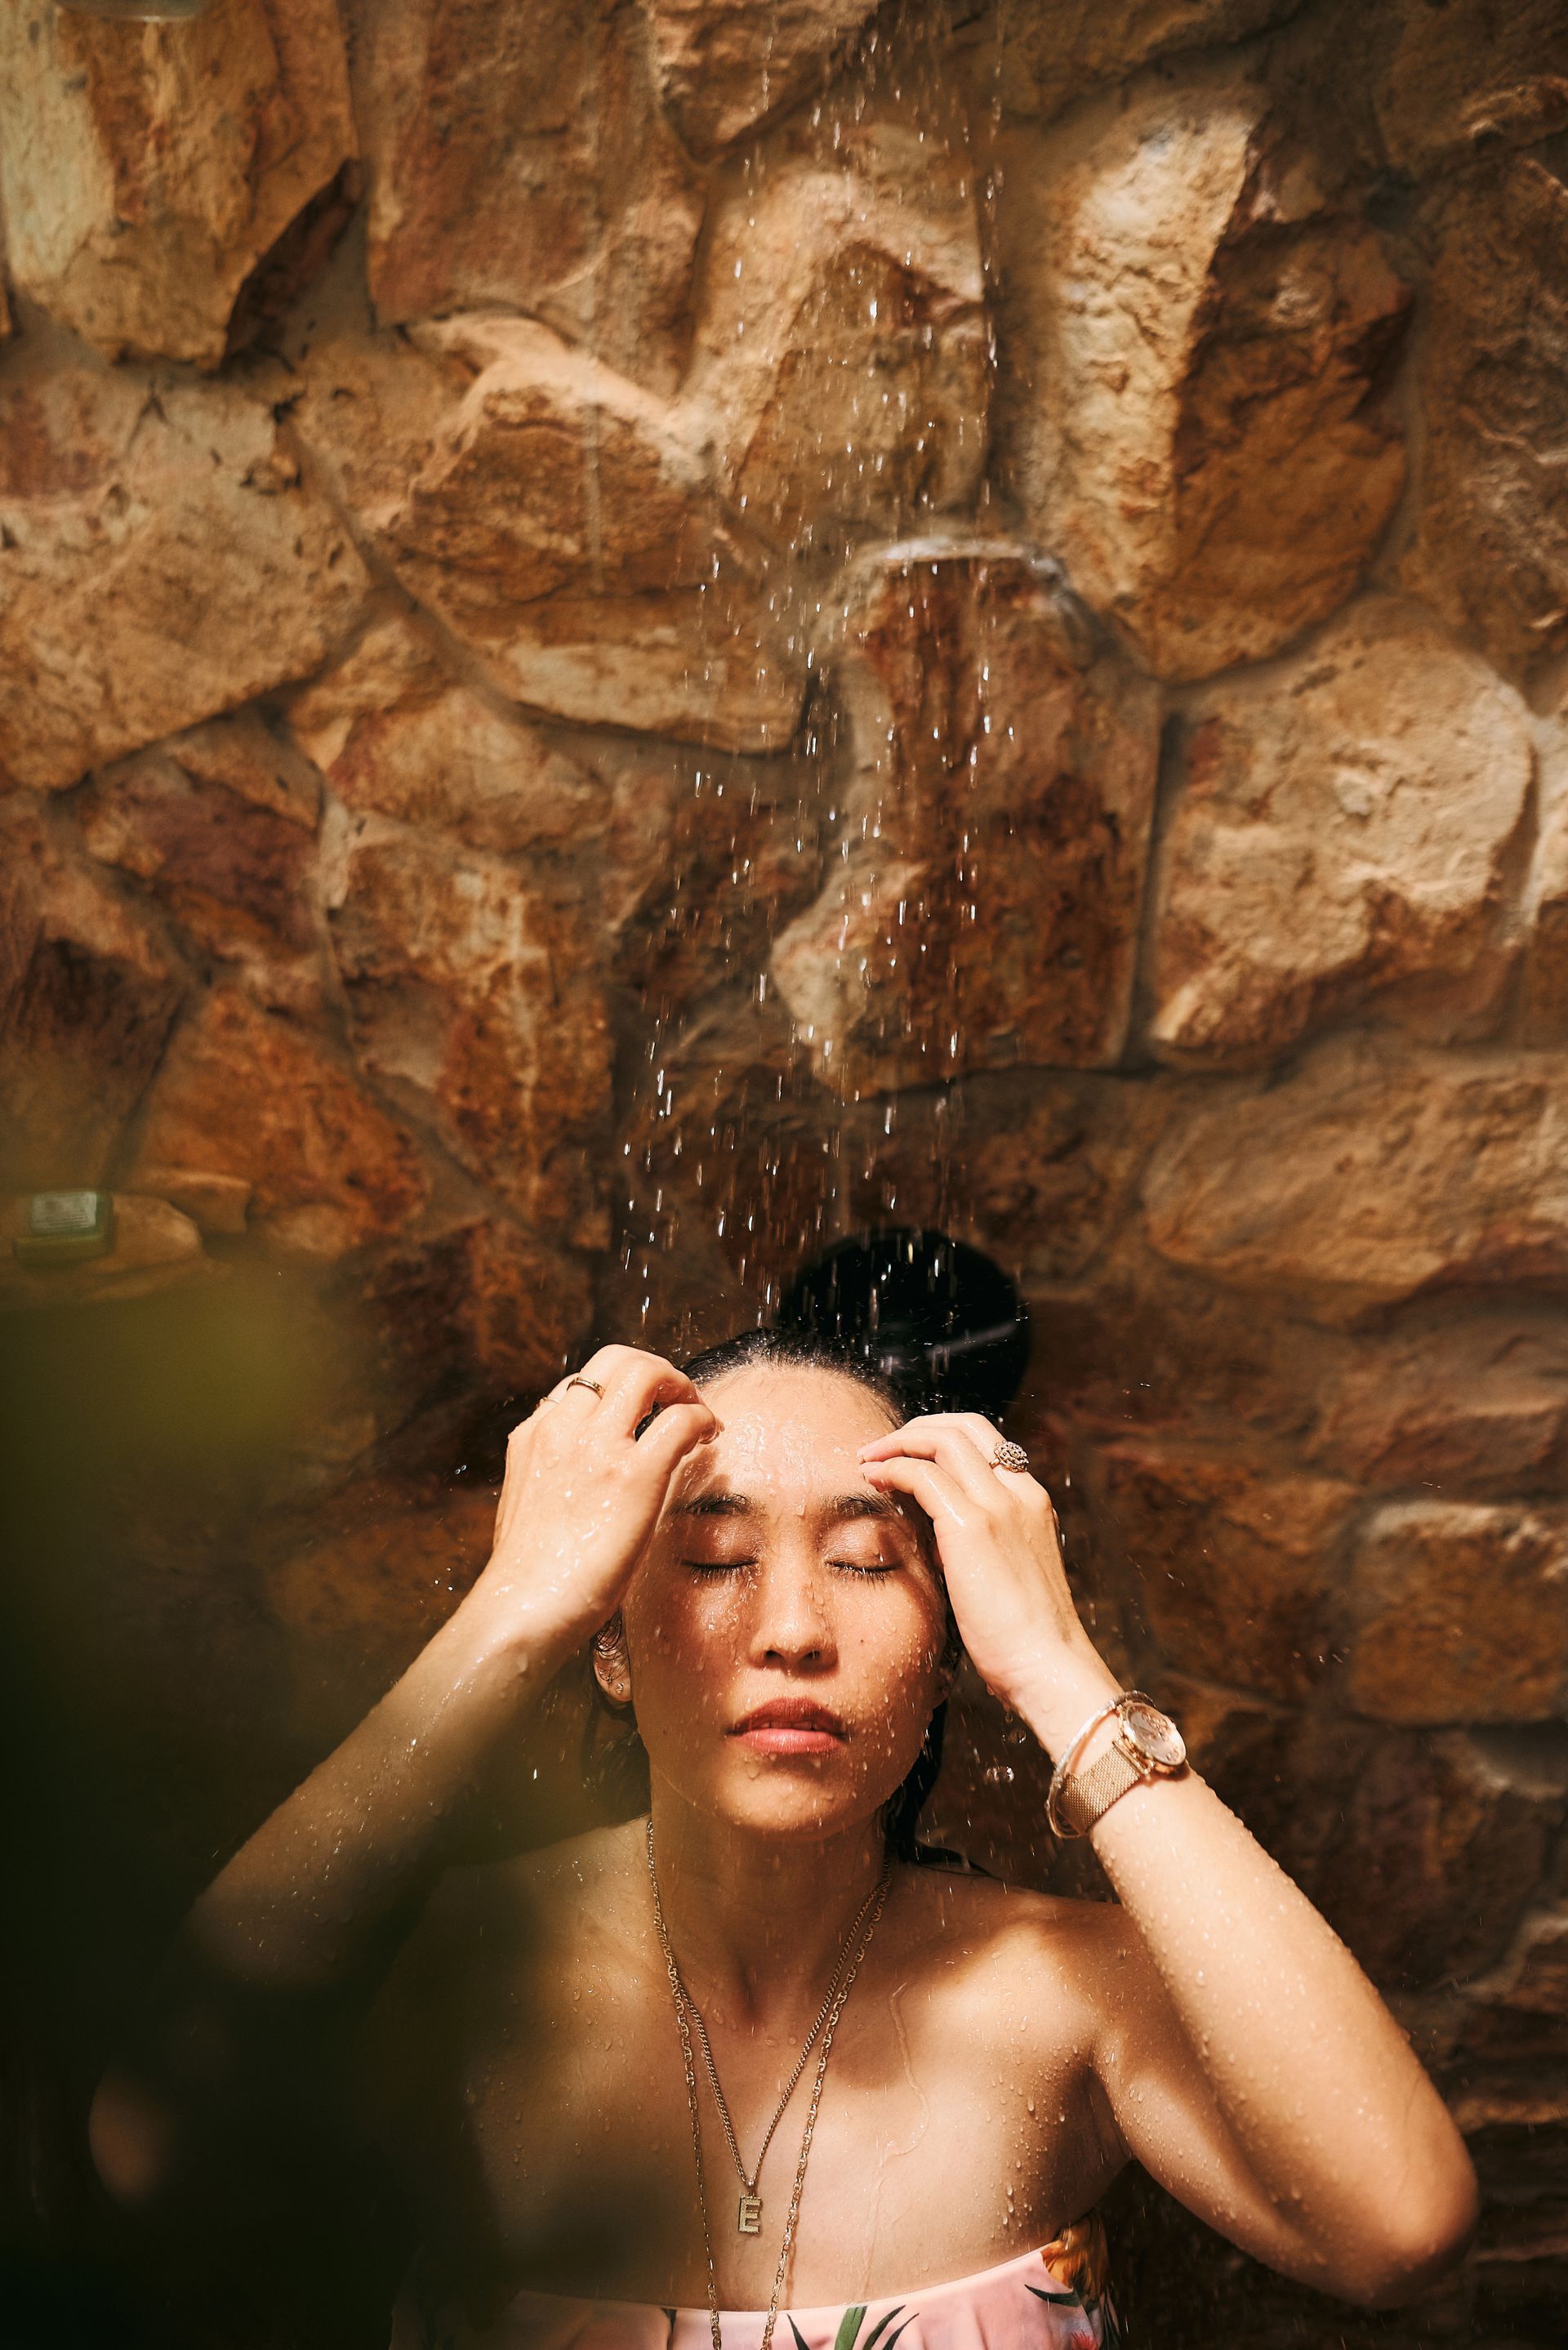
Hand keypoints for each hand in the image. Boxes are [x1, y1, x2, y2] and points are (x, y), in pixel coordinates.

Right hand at [463, 1345, 719, 1665]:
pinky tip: (711, 1439)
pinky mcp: (633, 1475)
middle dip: (655, 1371)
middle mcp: (562, 1428)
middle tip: (678, 1401)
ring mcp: (597, 1447)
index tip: (644, 1414)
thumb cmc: (529, 1578)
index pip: (581, 1385)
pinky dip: (703, 1419)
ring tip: (698, 1415)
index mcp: (534, 1437)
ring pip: (646, 1372)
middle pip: (615, 1359)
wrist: (521, 1609)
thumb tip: (585, 1485)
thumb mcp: (530, 1507)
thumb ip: (553, 1479)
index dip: (620, 1392)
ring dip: (681, 1386)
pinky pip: (681, 1420)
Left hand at [857, 1412, 1113, 1727]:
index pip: (987, 1443)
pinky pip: (924, 1475)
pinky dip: (893, 1469)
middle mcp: (1020, 1492)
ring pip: (943, 1439)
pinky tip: (872, 1480)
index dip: (941, 1438)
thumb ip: (977, 1542)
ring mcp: (999, 1505)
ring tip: (868, 1458)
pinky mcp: (973, 1527)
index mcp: (1032, 1501)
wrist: (1048, 1666)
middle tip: (881, 1448)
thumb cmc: (1023, 1637)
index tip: (907, 1455)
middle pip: (966, 1426)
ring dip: (897, 1442)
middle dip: (917, 1427)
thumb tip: (934, 1530)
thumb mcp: (1005, 1572)